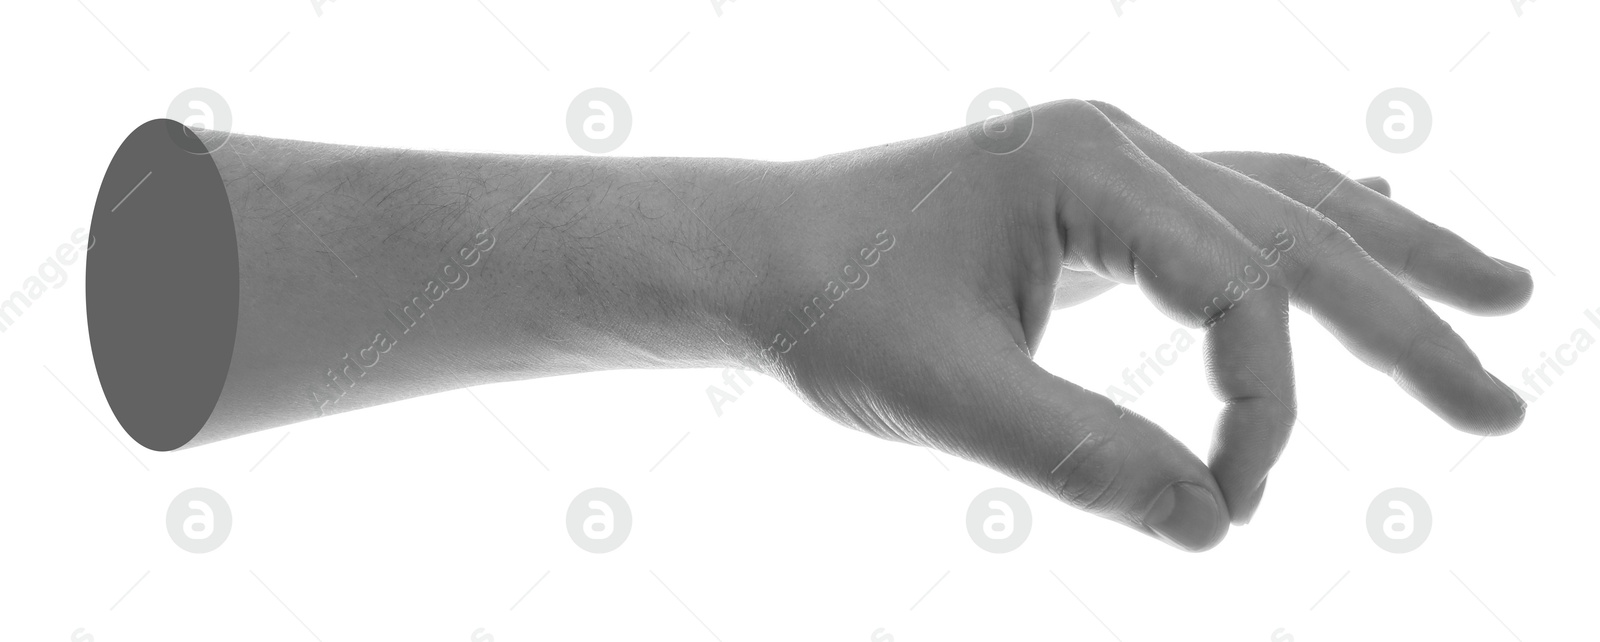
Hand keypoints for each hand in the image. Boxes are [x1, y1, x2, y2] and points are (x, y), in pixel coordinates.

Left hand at [745, 99, 1530, 550]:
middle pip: (1302, 229)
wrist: (758, 255)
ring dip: (1389, 256)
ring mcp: (1113, 161)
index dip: (1258, 411)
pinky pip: (1231, 206)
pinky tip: (1362, 224)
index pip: (1239, 293)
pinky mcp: (1099, 196)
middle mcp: (1120, 145)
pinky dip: (1306, 232)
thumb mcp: (948, 396)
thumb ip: (1081, 456)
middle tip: (1505, 407)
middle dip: (1410, 319)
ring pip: (1285, 202)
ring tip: (1500, 289)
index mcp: (1089, 169)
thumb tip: (1212, 527)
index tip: (1227, 506)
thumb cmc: (832, 308)